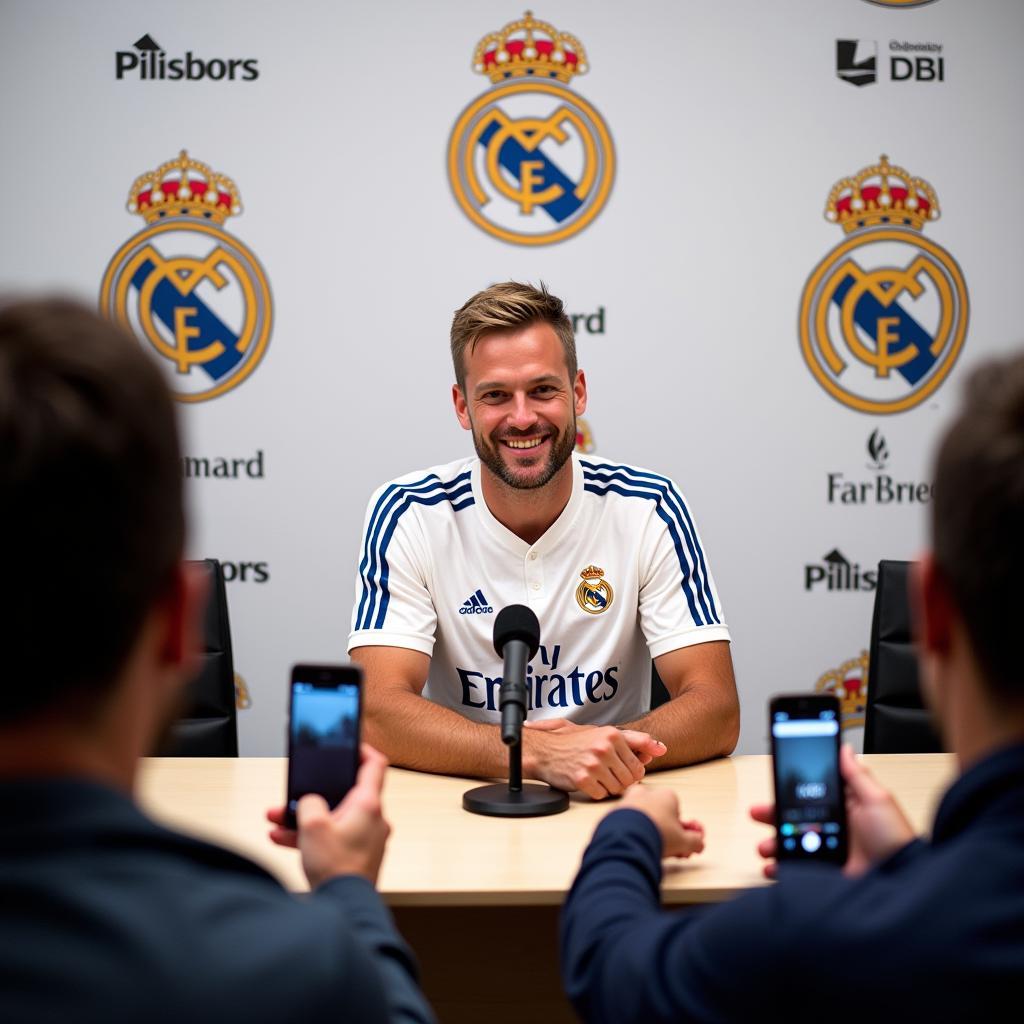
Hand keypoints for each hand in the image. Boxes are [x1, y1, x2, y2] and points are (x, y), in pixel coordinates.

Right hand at [266, 743, 390, 887]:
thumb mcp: (312, 825)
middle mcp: (373, 819)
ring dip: (307, 818)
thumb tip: (310, 802)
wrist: (344, 908)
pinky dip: (313, 836)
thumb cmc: (337, 868)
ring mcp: (367, 838)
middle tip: (296, 793)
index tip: (349, 745)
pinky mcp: (358, 855)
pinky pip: (334, 837)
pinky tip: (285, 840)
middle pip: (346, 794)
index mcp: (368, 804)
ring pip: (335, 818)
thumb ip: (309, 803)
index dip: (362, 750)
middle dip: (315, 794)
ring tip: (279, 822)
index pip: (375, 765)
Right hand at [523, 718, 666, 798]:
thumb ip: (634, 740)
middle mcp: (605, 747)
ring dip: (608, 787)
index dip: (632, 772)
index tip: (621, 769)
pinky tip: (587, 782)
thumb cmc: (574, 743)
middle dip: (620, 780)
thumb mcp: (604, 734)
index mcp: (613, 735)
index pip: (639, 765)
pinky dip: (595, 792)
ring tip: (596, 776)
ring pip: (618, 789)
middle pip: (630, 779)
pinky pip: (601, 795)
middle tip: (605, 773)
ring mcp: (594, 763)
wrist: (544, 751)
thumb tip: (660, 748)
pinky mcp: (582, 779)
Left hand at [618, 785, 704, 857]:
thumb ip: (695, 841)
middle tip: (667, 848)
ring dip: (646, 831)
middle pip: (659, 813)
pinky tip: (634, 846)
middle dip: (664, 830)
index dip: (679, 828)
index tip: (680, 842)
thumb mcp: (683, 841)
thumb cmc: (657, 834)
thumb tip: (699, 844)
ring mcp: (627, 801)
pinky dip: (630, 833)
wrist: (627, 838)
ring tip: (650, 849)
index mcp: (665, 795)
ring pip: (641, 818)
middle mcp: (645, 793)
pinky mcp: (612, 813)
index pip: (677, 810)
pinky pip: (625, 824)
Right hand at [750, 745, 915, 878]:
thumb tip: (844, 748)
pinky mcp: (824, 873)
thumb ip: (856, 775)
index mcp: (843, 807)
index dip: (790, 789)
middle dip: (772, 814)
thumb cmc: (894, 838)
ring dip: (772, 842)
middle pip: (794, 817)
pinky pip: (796, 869)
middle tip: (757, 812)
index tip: (774, 783)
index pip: (810, 793)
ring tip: (765, 846)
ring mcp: (826, 850)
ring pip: (790, 842)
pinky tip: (773, 867)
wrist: (900, 878)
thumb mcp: (877, 799)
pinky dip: (780, 869)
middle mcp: (831, 827)